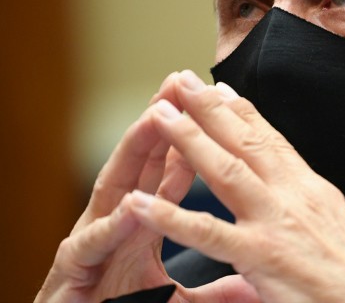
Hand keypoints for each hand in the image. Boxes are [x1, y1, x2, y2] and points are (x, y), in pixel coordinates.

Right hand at [35, 74, 196, 302]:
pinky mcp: (74, 272)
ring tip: (157, 116)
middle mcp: (117, 223)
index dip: (192, 140)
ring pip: (114, 187)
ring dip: (134, 151)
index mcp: (141, 226)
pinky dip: (113, 224)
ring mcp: (93, 243)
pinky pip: (93, 244)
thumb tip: (249, 279)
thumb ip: (211, 286)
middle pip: (142, 164)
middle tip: (183, 84)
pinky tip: (133, 203)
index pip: (170, 173)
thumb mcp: (173, 297)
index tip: (213, 107)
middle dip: (163, 122)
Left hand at [128, 70, 344, 302]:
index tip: (217, 87)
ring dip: (188, 139)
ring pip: (225, 170)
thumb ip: (301, 191)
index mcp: (306, 185)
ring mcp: (274, 221)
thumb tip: (285, 170)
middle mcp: (291, 193)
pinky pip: (207, 233)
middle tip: (181, 80)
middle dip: (210, 108)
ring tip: (160, 114)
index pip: (270, 138)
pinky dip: (170, 216)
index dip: (241, 110)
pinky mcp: (259, 255)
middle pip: (244, 141)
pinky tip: (140, 202)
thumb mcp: (329, 215)